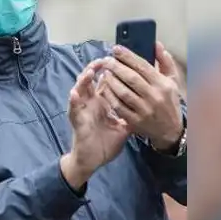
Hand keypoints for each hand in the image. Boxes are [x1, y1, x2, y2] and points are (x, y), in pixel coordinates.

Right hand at [62, 59, 131, 188]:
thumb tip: (147, 106)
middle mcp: (91, 103)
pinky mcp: (76, 120)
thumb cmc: (106, 143)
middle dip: (96, 68)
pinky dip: (73, 100)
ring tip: (89, 71)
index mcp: (102, 102)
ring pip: (79, 90)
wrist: (93, 160)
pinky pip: (73, 109)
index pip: (106, 82)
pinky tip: (74, 93)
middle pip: (91, 80)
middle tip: (104, 59)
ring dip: (83, 80)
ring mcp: (82, 110)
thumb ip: (132, 114)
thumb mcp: (123, 127)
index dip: (111, 70)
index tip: (119, 60)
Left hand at [100, 42, 183, 149]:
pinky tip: (104, 88)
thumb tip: (156, 44)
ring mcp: (144, 110)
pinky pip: (118, 106)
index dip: (127, 56)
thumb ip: (165, 62)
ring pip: (123, 92)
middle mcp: (154, 96)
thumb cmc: (169, 101)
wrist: (171, 130)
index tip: (116, 49)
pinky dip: (110, 96)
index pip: (143, 66)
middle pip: (131, 78)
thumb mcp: (172, 81)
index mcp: (163, 84)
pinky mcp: (135, 121)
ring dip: (111, 81)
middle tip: (106, 60)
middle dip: (116, 66)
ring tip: (104, 72)